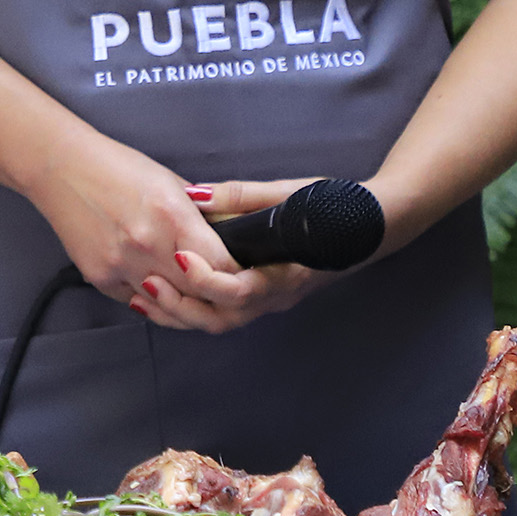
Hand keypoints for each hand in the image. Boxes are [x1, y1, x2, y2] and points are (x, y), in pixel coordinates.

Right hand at [28, 129, 233, 315]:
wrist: (59, 167)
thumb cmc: (115, 167)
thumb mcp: (169, 182)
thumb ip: (197, 216)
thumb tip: (222, 239)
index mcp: (172, 217)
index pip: (222, 266)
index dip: (234, 272)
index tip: (236, 272)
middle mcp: (148, 246)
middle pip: (197, 293)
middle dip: (211, 292)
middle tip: (216, 286)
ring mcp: (121, 266)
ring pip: (167, 305)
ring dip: (180, 299)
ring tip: (184, 287)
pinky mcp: (100, 277)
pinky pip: (136, 301)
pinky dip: (148, 295)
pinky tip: (149, 277)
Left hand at [149, 177, 339, 333]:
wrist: (372, 225)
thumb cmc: (334, 206)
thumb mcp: (289, 193)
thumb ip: (241, 196)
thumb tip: (193, 194)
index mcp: (288, 273)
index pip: (240, 291)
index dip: (206, 278)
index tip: (181, 257)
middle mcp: (279, 296)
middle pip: (223, 318)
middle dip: (180, 305)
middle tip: (147, 282)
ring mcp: (273, 302)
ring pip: (221, 322)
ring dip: (180, 312)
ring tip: (144, 291)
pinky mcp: (264, 298)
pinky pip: (225, 314)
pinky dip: (191, 307)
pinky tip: (164, 292)